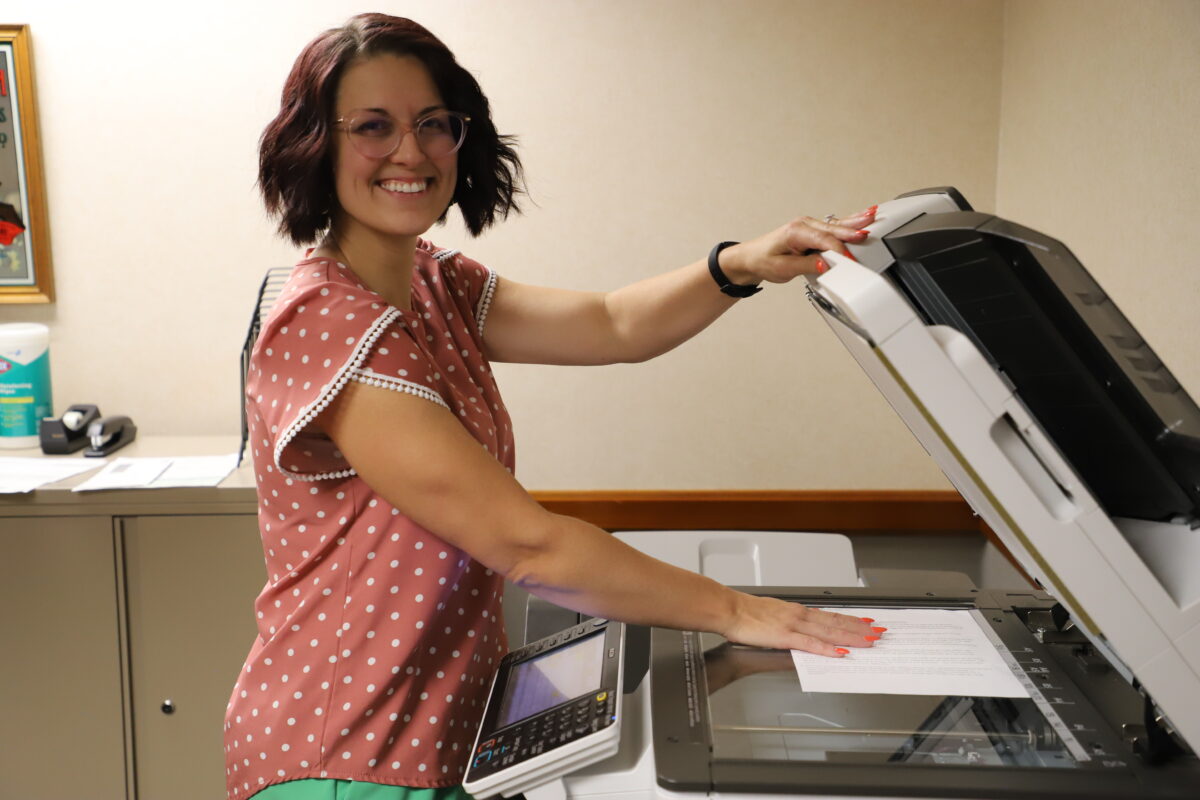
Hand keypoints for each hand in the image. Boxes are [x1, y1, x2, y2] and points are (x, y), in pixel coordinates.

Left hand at [719, 205, 877, 284]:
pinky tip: (863, 216)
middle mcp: (804, 225)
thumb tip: (825, 265)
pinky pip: (834, 226)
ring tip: (872, 215)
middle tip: (869, 233)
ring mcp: (809, 226)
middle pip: (833, 229)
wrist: (752, 258)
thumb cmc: (764, 261)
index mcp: (795, 232)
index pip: (823, 241)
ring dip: (855, 222)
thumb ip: (806, 266)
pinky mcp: (813, 230)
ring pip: (836, 225)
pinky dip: (849, 223)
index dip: (839, 251)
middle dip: (852, 231)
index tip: (850, 260)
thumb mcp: (783, 269)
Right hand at [721, 592, 879, 657]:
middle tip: (878, 632)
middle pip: (835, 622)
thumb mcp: (771, 614)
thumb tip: (799, 629)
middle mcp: (799, 615)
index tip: (866, 622)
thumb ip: (788, 622)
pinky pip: (811, 644)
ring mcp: (794, 625)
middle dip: (859, 628)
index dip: (850, 620)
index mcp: (796, 611)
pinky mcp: (785, 636)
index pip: (830, 615)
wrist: (729, 609)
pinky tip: (840, 653)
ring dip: (851, 636)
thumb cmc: (744, 613)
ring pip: (829, 631)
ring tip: (869, 640)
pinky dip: (827, 649)